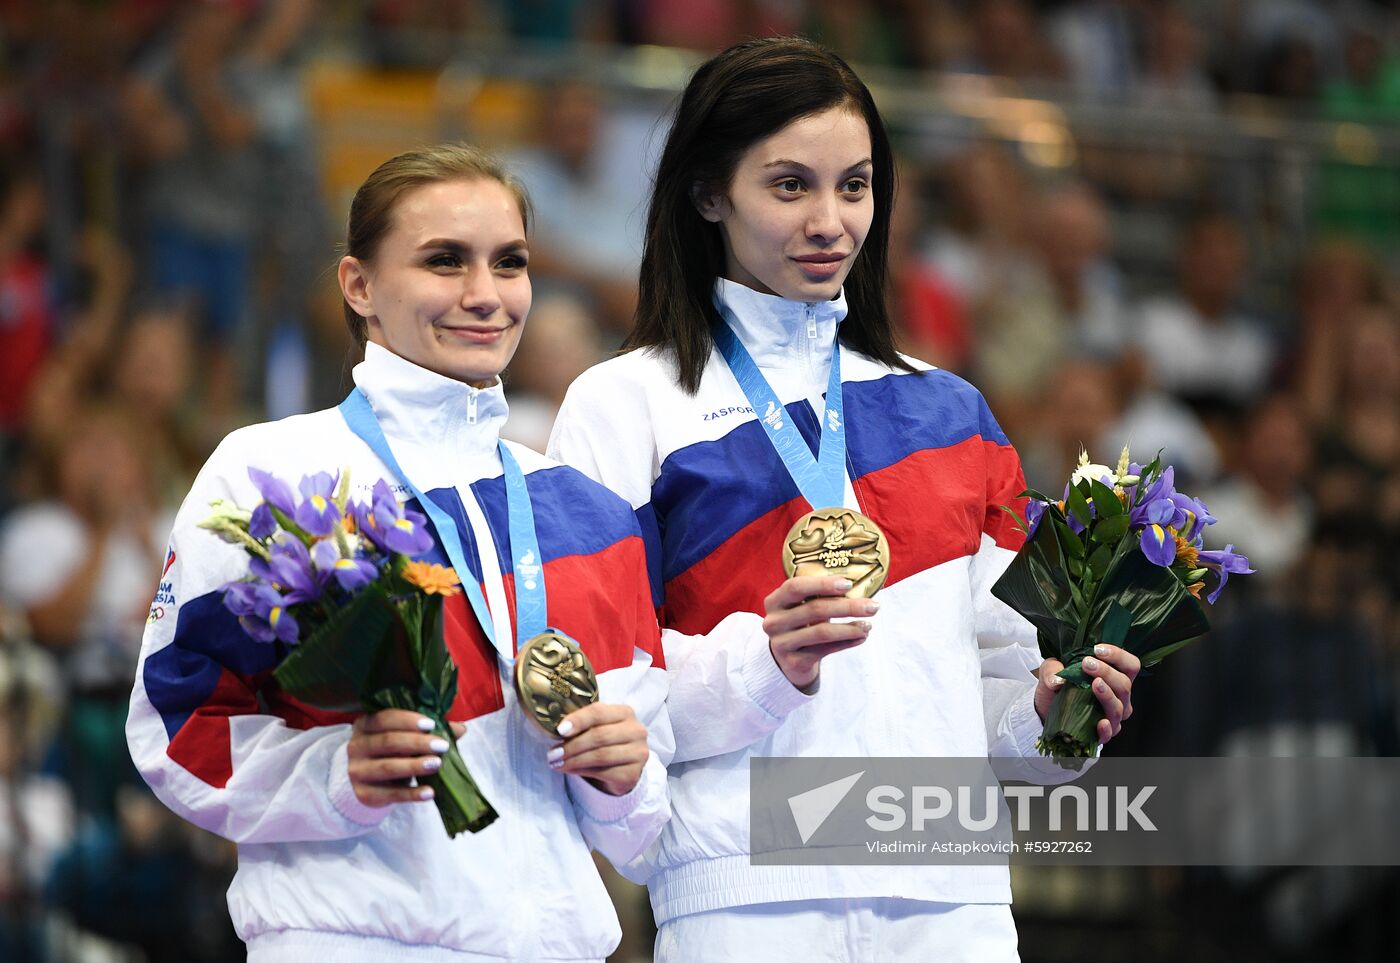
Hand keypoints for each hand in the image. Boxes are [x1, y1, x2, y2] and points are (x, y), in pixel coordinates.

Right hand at [346, 710, 466, 806]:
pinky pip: (390, 794)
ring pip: (388, 767)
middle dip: (417, 743)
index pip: (385, 718)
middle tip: (442, 746)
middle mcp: (356, 746)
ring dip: (414, 766)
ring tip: (437, 764)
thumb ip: (428, 730)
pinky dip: (411, 794)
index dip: (408, 721)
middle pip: (388, 742)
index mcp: (365, 724)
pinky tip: (429, 793)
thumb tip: (461, 729)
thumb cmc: (391, 750)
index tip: (431, 724)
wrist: (368, 779)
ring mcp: (357, 771)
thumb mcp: (405, 736)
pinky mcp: (364, 794)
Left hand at [549, 703, 647, 795]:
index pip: (599, 712)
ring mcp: (637, 753)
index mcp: (625, 712)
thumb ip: (583, 724)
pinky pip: (603, 772)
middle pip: (599, 736)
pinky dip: (582, 771)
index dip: (578, 720)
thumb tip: (558, 730)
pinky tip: (569, 770)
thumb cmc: (605, 743)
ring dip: (574, 760)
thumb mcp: (597, 727)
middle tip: (552, 753)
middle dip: (572, 745)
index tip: (559, 730)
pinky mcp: (633, 774)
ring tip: (556, 763)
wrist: (622, 769)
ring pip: (600, 755)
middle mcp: (636, 731)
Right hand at [763, 575, 874, 689]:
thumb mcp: (802, 606)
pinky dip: (846, 643)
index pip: (796, 587)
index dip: (822, 584)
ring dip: (850, 628)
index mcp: (775, 601)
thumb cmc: (801, 624)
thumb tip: (856, 587)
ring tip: (868, 626)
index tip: (848, 584)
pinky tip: (861, 638)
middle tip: (873, 607)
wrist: (788, 659)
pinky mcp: (794, 661)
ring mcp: (782, 643)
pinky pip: (825, 650)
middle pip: (814, 609)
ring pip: (822, 632)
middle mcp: (774, 621)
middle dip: (848, 607)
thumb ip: (820, 595)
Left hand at [1033, 645, 1140, 744]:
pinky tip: (1100, 722)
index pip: (1130, 665)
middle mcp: (1118, 698)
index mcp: (1114, 678)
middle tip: (1088, 664)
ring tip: (1095, 684)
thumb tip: (1057, 679)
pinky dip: (1106, 728)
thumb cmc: (1057, 687)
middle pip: (1125, 684)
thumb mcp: (1050, 671)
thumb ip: (1052, 668)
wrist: (1045, 711)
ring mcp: (1111, 717)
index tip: (1098, 650)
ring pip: (1119, 707)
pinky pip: (1110, 733)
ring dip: (1108, 694)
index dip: (1119, 656)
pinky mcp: (1101, 734)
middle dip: (1107, 671)